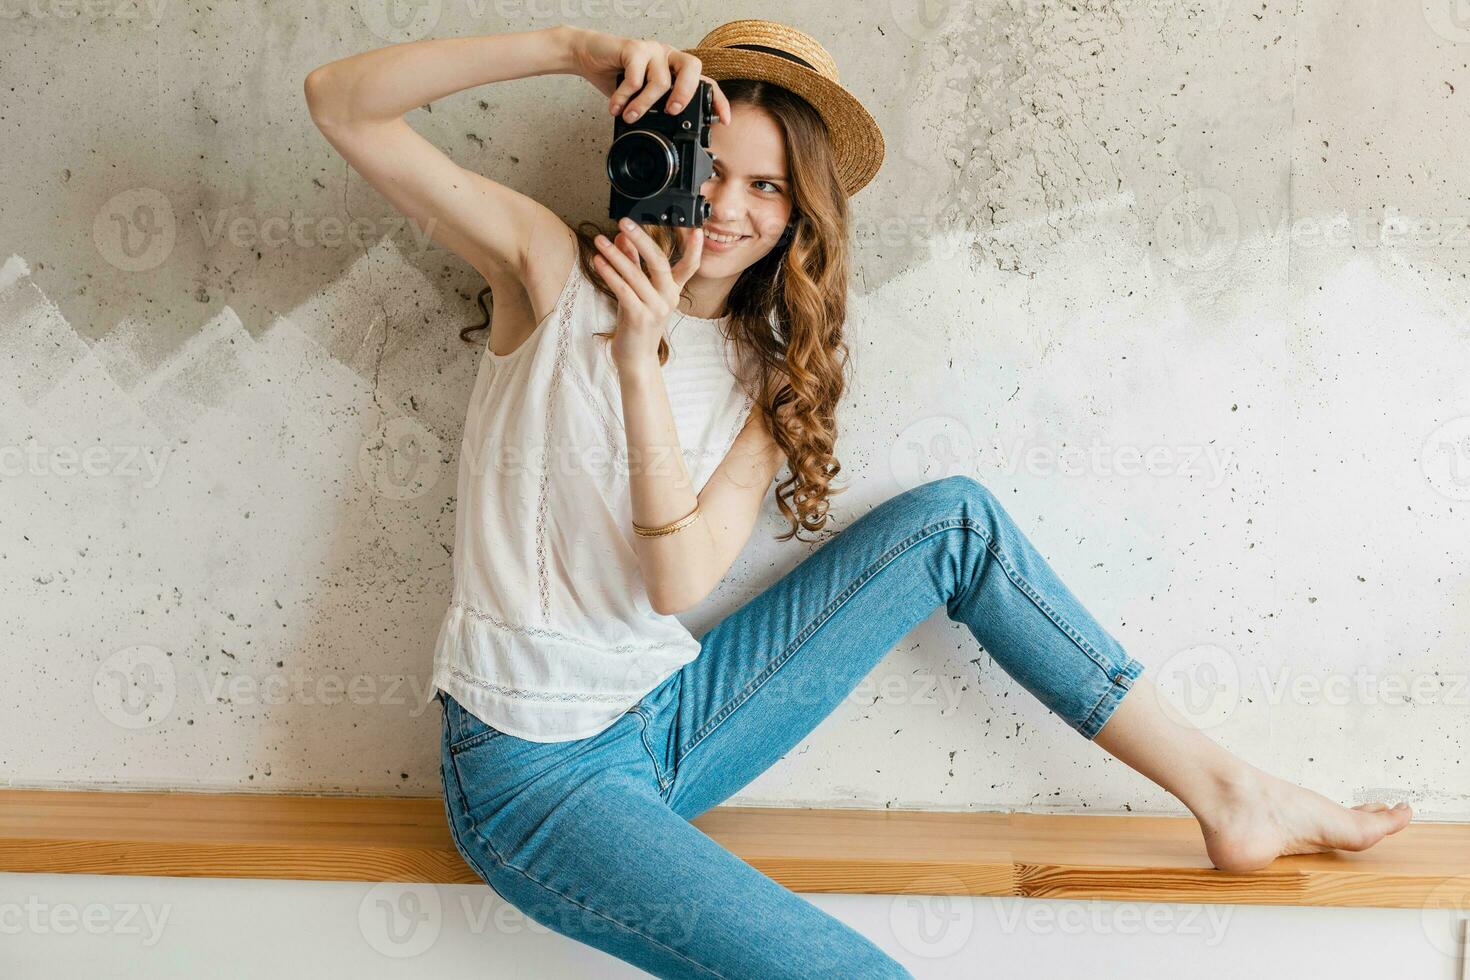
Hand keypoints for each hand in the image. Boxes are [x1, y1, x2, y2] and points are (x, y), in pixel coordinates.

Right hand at [566, 27, 730, 124]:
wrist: (587, 56)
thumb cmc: (617, 77)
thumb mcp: (641, 98)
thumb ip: (657, 109)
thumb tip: (669, 134)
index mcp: (676, 70)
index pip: (704, 82)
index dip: (717, 101)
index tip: (724, 121)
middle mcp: (669, 57)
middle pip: (692, 69)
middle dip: (686, 94)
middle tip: (672, 112)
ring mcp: (653, 49)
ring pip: (660, 81)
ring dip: (644, 106)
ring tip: (631, 117)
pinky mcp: (634, 47)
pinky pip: (635, 78)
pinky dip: (624, 97)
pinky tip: (616, 106)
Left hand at [590, 217, 703, 369]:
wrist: (636, 359)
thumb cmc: (635, 324)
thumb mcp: (635, 290)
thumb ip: (631, 262)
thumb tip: (622, 236)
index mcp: (672, 290)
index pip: (690, 266)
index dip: (695, 248)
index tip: (696, 229)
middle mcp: (668, 298)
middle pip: (659, 262)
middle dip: (641, 239)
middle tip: (625, 222)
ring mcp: (655, 308)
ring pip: (635, 275)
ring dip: (615, 255)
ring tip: (599, 240)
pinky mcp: (639, 317)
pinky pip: (623, 290)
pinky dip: (610, 273)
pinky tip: (598, 261)